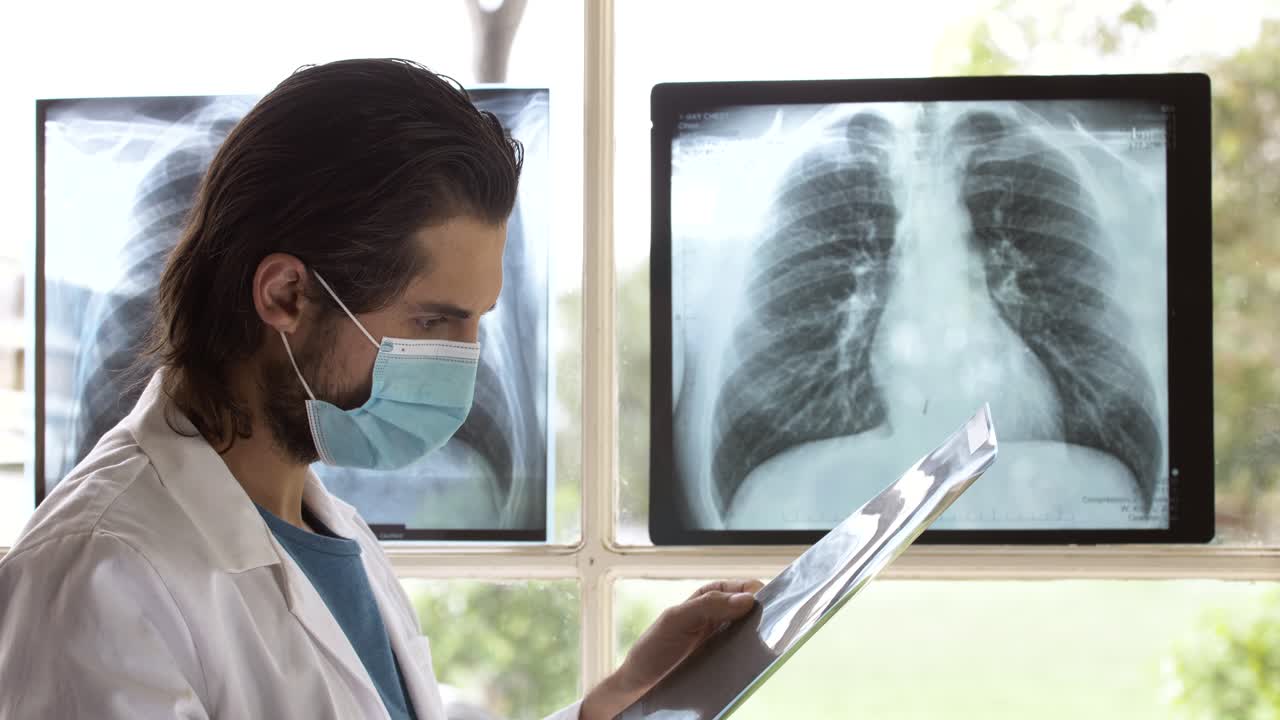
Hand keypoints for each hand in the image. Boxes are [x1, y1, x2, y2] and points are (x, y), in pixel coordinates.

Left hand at [580, 579, 764, 719]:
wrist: (639, 685)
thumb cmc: (653, 647)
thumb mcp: (675, 619)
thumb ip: (708, 604)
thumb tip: (747, 599)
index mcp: (708, 599)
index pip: (742, 588)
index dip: (756, 592)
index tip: (765, 602)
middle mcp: (719, 618)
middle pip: (751, 611)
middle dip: (762, 615)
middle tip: (768, 624)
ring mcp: (723, 642)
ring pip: (751, 634)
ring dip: (759, 637)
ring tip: (762, 643)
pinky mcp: (725, 665)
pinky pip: (744, 658)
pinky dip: (751, 658)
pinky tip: (753, 662)